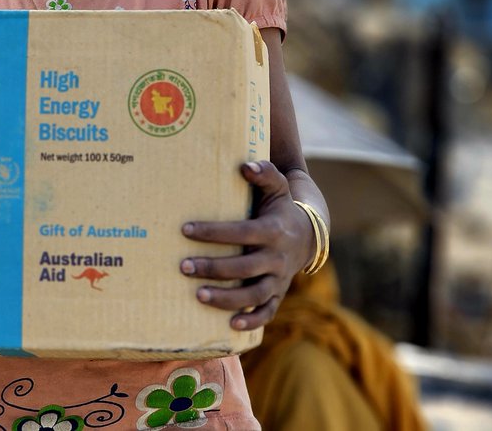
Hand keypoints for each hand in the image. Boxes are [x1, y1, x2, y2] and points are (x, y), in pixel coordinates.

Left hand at [179, 160, 314, 330]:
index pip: (242, 232)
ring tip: (197, 294)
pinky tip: (230, 324)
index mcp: (274, 230)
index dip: (214, 232)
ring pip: (254, 294)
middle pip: (244, 267)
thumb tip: (245, 166)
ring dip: (226, 298)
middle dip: (213, 267)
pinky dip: (252, 320)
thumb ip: (264, 173)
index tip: (186, 230)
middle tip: (183, 266)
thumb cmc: (280, 207)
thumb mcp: (277, 187)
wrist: (308, 234)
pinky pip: (268, 312)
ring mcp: (279, 278)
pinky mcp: (278, 294)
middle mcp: (277, 257)